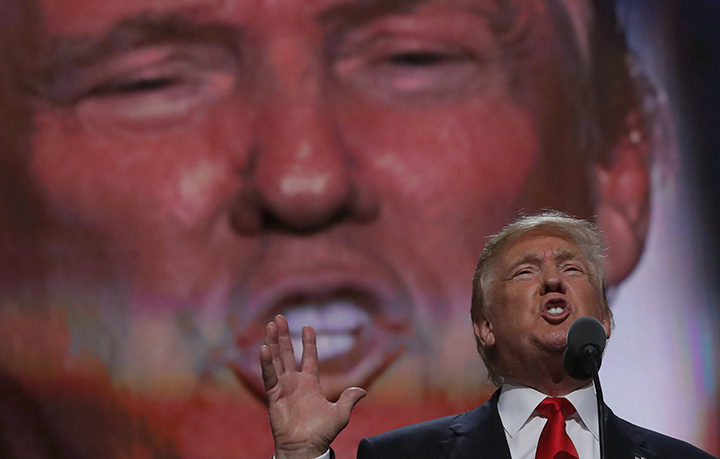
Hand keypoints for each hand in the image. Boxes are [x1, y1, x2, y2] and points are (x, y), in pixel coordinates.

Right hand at [260, 315, 365, 458]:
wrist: (306, 447)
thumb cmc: (321, 433)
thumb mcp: (340, 413)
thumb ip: (349, 399)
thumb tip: (363, 391)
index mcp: (310, 384)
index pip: (308, 358)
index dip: (308, 342)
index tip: (308, 326)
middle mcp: (295, 382)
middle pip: (288, 353)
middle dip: (284, 335)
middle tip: (279, 318)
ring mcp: (283, 387)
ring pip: (277, 359)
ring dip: (273, 342)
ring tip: (271, 324)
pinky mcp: (274, 395)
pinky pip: (269, 376)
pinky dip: (267, 363)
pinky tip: (264, 348)